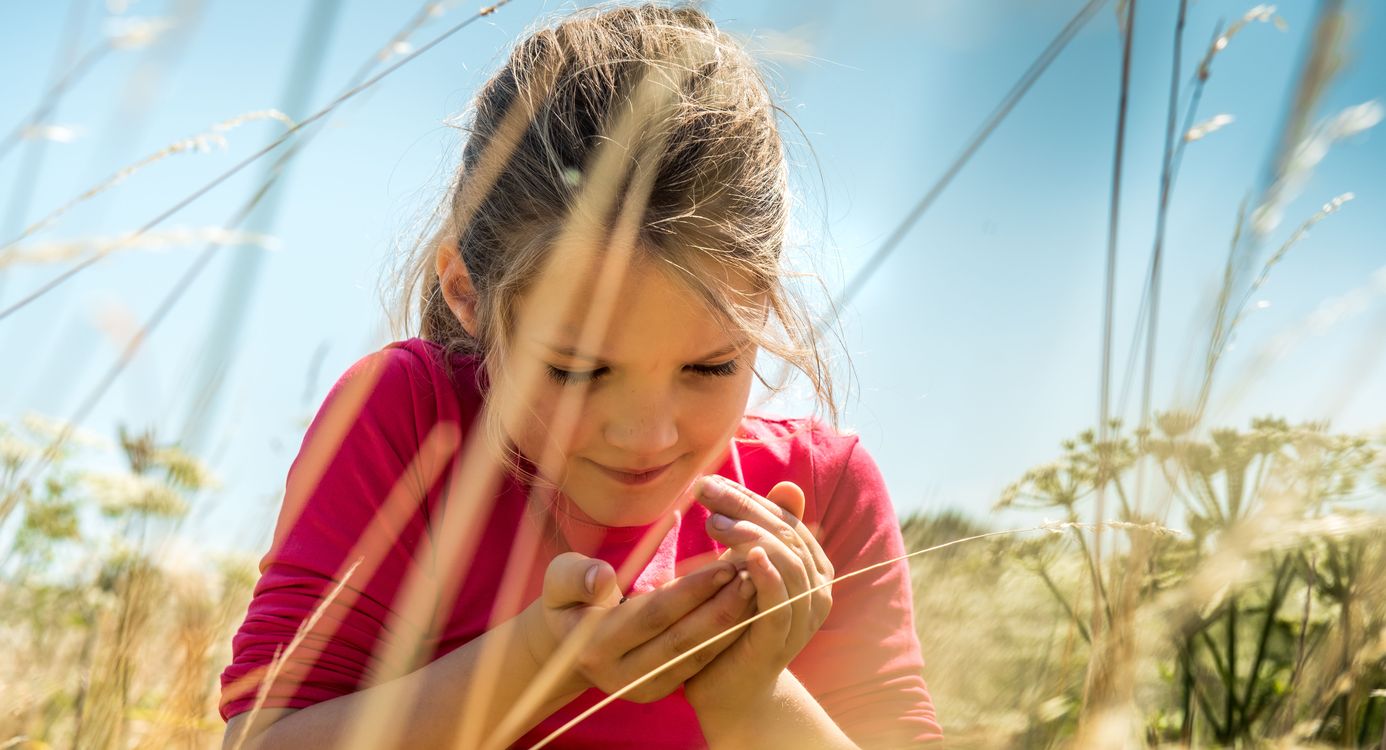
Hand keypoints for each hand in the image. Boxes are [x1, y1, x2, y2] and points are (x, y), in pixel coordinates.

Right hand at [520, 550, 757, 702]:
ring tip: (758, 590)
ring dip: (731, 625)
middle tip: (754, 577)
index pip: (653, 616)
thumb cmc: (569, 598)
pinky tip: (747, 611)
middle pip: (682, 641)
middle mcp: (620, 674)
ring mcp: (643, 687)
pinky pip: (699, 663)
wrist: (568, 642)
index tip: (724, 565)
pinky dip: (725, 638)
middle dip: (722, 609)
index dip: (691, 591)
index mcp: (595, 645)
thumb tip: (601, 578)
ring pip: (696, 656)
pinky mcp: (661, 688)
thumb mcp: (560, 580)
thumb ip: (575, 576)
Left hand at [684, 476, 834, 719]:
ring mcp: (802, 616)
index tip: (709, 482)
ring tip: (715, 522)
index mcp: (811, 567)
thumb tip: (787, 485)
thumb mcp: (747, 570)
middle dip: (744, 508)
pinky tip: (746, 557)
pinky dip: (767, 576)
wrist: (729, 689)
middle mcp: (816, 589)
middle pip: (785, 534)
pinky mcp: (781, 641)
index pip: (785, 519)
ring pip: (787, 563)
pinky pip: (780, 604)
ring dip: (751, 536)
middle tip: (704, 492)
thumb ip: (764, 532)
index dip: (749, 497)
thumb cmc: (735, 623)